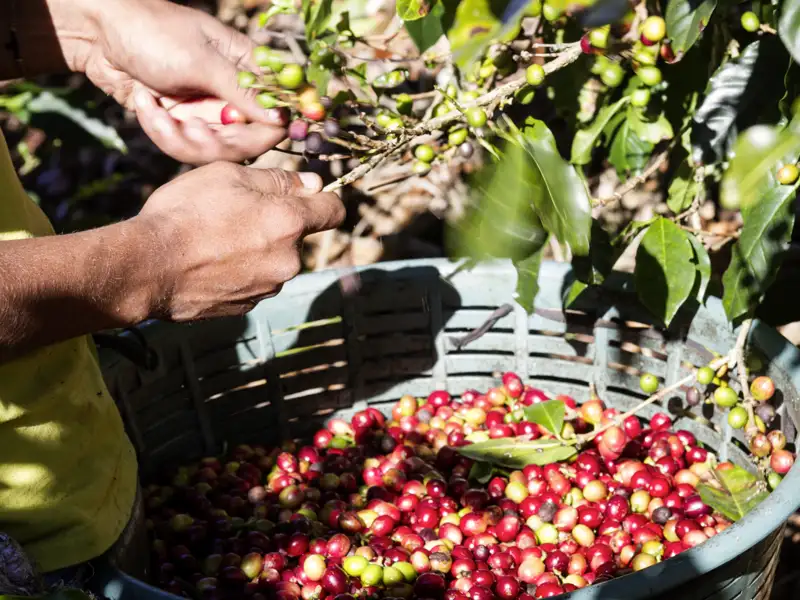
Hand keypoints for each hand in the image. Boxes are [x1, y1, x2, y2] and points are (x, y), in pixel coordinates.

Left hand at [60, 0, 285, 163]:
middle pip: (245, 141)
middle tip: (185, 126)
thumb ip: (243, 91)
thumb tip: (283, 119)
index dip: (267, 130)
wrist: (96, 33)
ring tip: (151, 107)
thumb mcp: (201, 61)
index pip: (276, 112)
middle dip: (212, 140)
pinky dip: (159, 130)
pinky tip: (142, 102)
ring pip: (212, 150)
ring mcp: (206, 111)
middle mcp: (231, 95)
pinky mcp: (181, 123)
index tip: (242, 134)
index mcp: (247, 69)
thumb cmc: (153, 32)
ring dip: (178, 136)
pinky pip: (182, 146)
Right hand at [133, 166, 343, 320]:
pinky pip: (254, 280)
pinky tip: (209, 261)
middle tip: (236, 211)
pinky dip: (240, 270)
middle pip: (298, 236)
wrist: (147, 267)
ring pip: (275, 259)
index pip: (334, 210)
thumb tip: (312, 184)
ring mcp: (268, 287)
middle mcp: (288, 261)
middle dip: (277, 222)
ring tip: (215, 238)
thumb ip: (277, 179)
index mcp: (290, 223)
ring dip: (258, 248)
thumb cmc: (185, 213)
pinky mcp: (246, 306)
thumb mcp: (228, 176)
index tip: (306, 193)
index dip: (322, 198)